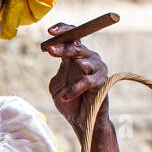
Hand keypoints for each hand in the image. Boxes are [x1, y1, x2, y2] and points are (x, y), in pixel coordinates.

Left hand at [44, 21, 110, 140]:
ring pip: (81, 62)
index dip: (63, 30)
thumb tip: (64, 52)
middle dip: (62, 48)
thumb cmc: (68, 102)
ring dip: (69, 80)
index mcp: (77, 56)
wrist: (81, 121)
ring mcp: (98, 68)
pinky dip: (74, 90)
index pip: (72, 36)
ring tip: (62, 95)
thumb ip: (62, 68)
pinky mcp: (103, 80)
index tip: (50, 31)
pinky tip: (66, 98)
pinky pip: (86, 81)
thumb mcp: (59, 84)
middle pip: (76, 45)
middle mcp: (89, 58)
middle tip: (49, 50)